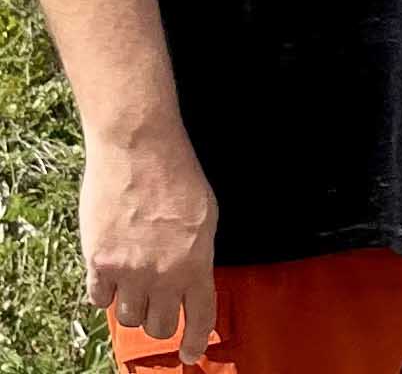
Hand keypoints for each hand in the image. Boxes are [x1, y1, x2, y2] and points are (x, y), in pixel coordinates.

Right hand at [81, 127, 218, 365]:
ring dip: (132, 304)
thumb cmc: (176, 173)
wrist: (138, 146)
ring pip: (128, 317)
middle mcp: (163, 274)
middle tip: (157, 302)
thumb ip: (198, 255)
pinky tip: (112, 269)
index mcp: (196, 262)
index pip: (199, 318)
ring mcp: (129, 270)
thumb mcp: (205, 215)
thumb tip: (192, 285)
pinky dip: (105, 291)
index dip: (195, 341)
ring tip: (134, 276)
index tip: (190, 352)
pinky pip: (99, 300)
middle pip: (159, 327)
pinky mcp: (99, 262)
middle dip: (160, 319)